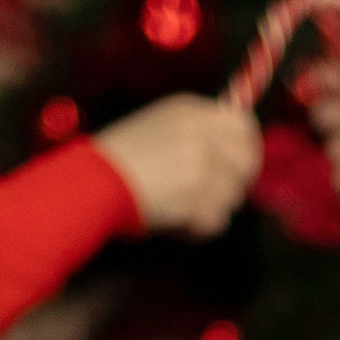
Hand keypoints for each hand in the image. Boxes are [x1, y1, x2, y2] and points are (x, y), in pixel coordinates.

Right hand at [98, 95, 261, 235]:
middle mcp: (201, 131)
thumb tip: (234, 156)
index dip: (246, 152)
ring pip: (232, 197)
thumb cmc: (119, 162)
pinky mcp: (196, 193)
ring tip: (178, 208)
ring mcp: (200, 162)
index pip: (244, 125)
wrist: (92, 181)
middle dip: (232, 185)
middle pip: (247, 163)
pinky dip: (197, 229)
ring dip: (208, 210)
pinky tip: (174, 221)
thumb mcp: (160, 128)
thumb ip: (197, 136)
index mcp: (191, 110)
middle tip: (208, 198)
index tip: (236, 171)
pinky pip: (216, 222)